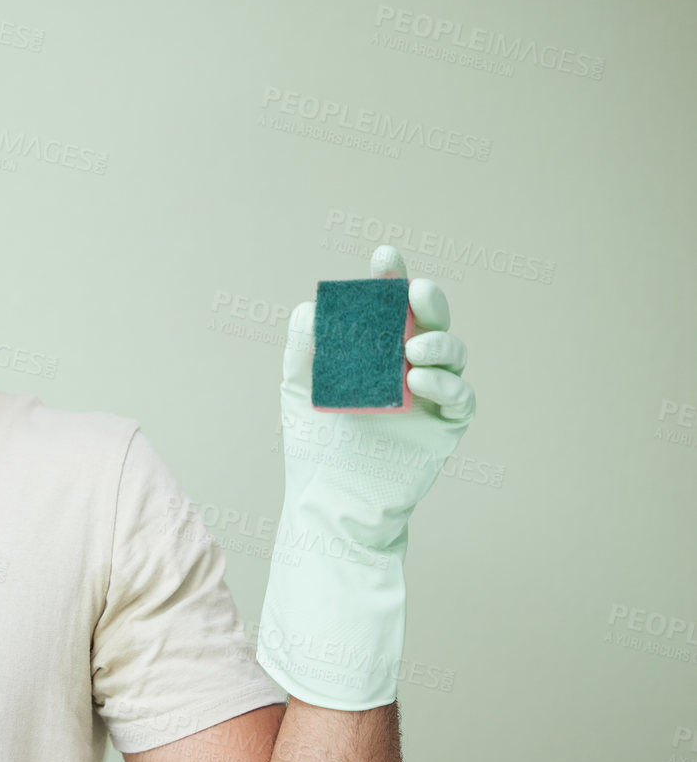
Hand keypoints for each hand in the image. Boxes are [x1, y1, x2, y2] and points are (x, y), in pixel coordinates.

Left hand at [256, 245, 476, 709]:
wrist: (331, 503)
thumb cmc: (314, 446)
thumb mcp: (299, 393)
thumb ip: (303, 351)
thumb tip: (310, 309)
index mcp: (371, 349)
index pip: (386, 305)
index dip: (390, 278)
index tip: (384, 258)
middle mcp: (405, 364)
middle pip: (429, 318)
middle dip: (427, 299)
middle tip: (413, 292)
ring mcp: (430, 393)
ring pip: (451, 351)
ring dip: (438, 342)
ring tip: (412, 352)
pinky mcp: (447, 424)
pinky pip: (461, 395)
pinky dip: (447, 383)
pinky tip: (421, 382)